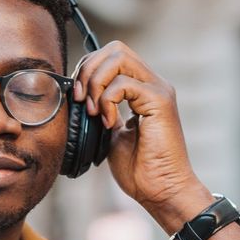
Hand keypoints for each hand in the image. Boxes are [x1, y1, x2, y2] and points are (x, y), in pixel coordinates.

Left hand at [73, 42, 212, 231]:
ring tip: (94, 112)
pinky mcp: (160, 101)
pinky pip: (123, 83)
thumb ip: (101, 111)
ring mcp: (159, 90)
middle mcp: (153, 84)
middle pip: (115, 48)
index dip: (88, 70)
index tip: (77, 98)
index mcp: (142, 89)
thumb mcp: (111, 134)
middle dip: (88, 69)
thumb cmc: (140, 170)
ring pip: (118, 57)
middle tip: (81, 100)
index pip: (112, 56)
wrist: (161, 191)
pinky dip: (107, 100)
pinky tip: (108, 123)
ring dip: (95, 83)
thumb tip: (79, 97)